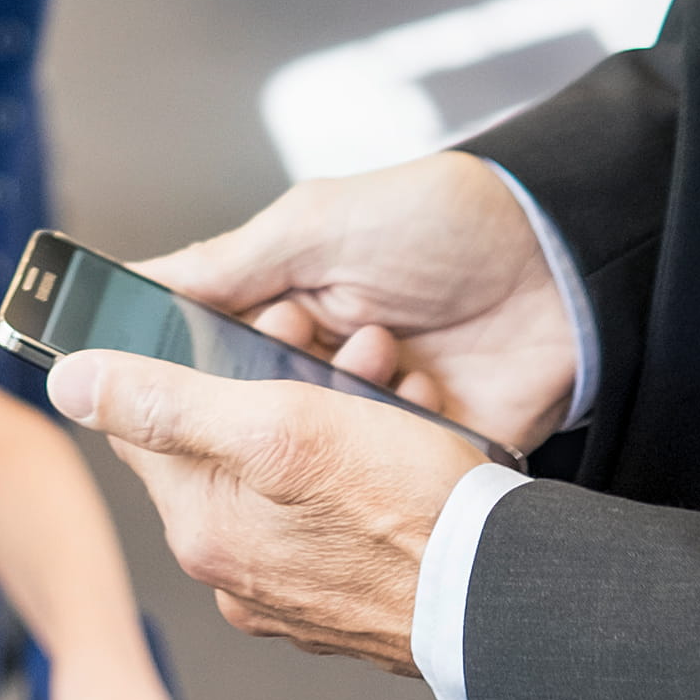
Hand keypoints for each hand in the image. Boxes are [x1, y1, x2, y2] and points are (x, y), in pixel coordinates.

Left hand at [47, 352, 485, 670]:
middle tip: (331, 355)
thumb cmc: (406, 508)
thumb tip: (69, 381)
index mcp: (200, 527)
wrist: (502, 597)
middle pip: (217, 447)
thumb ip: (165, 401)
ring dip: (316, 426)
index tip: (237, 332)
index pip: (146, 424)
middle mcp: (232, 571)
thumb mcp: (277, 425)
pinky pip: (323, 521)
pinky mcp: (339, 605)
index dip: (186, 361)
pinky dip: (350, 480)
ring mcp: (287, 595)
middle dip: (265, 388)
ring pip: (276, 479)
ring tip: (379, 395)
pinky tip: (393, 455)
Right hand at [143, 152, 579, 453]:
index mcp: (283, 304)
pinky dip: (403, 442)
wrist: (565, 265)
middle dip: (276, 385)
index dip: (190, 367)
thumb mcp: (318, 225)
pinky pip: (388, 475)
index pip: (207, 355)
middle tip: (303, 338)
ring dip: (344, 410)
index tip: (176, 368)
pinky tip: (427, 392)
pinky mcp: (427, 453)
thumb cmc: (442, 223)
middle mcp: (320, 367)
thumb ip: (224, 265)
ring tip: (383, 351)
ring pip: (321, 451)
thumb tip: (134, 280)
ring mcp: (375, 415)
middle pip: (255, 415)